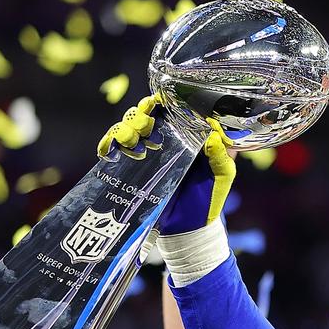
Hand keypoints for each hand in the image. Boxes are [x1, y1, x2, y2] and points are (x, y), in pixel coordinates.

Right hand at [96, 95, 235, 234]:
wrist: (189, 228)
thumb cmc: (209, 198)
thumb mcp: (222, 175)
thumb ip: (220, 155)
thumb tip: (214, 134)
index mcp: (186, 134)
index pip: (170, 108)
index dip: (162, 100)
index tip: (158, 102)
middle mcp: (164, 139)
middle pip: (144, 113)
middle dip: (140, 114)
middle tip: (146, 124)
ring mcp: (145, 152)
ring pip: (126, 127)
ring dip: (124, 128)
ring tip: (131, 141)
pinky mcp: (130, 167)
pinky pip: (112, 149)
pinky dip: (107, 145)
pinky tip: (108, 150)